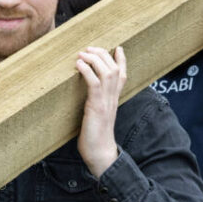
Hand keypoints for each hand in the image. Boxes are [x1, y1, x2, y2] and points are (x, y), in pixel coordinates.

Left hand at [75, 46, 125, 176]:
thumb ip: (97, 105)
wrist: (100, 153)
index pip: (123, 76)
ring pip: (107, 72)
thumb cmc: (96, 138)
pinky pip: (94, 83)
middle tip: (89, 48)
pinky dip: (87, 70)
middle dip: (103, 54)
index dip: (122, 60)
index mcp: (114, 100)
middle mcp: (113, 98)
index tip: (118, 48)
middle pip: (114, 69)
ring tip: (83, 53)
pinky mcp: (97, 107)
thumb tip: (90, 98)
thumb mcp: (99, 117)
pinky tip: (79, 65)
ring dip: (94, 59)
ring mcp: (106, 102)